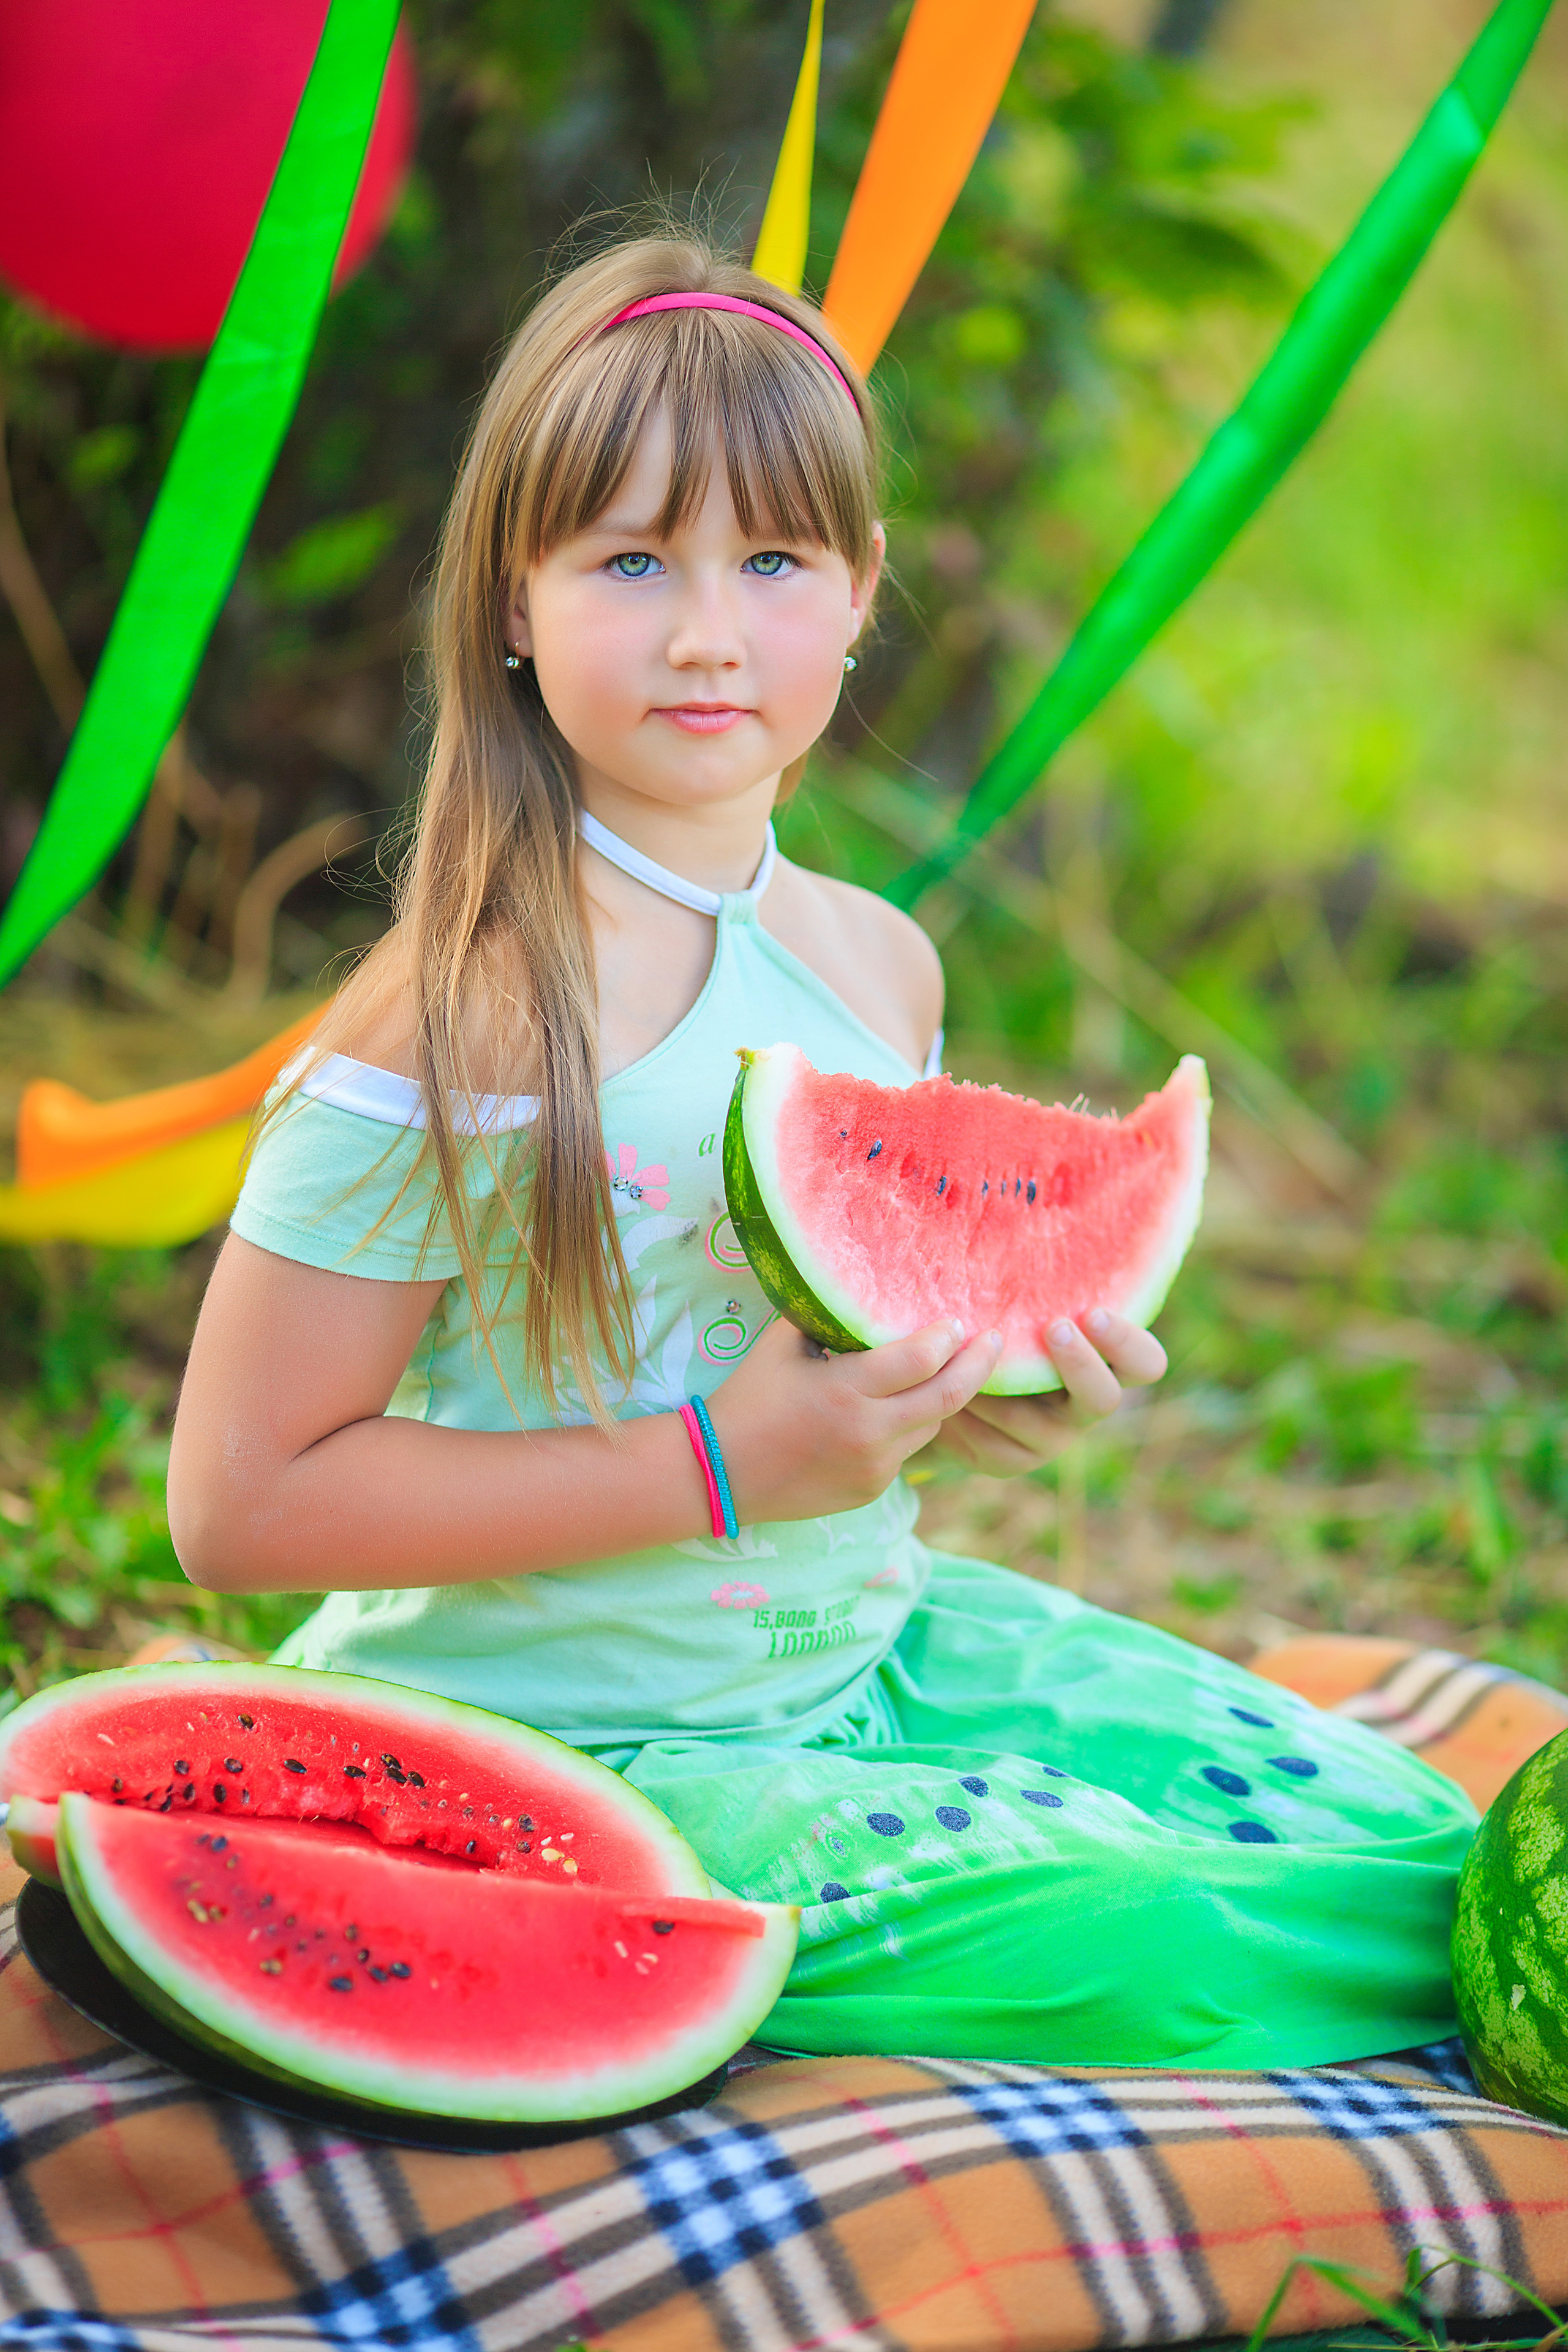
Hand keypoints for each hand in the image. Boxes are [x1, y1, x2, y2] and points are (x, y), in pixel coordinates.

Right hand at [705, 1314, 1002, 1525]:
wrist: (718, 1475)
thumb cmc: (747, 1399)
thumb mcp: (781, 1346)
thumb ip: (825, 1317)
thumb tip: (862, 1288)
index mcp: (846, 1391)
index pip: (921, 1359)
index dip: (948, 1337)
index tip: (959, 1320)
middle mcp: (869, 1433)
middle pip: (948, 1397)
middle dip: (978, 1366)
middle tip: (995, 1342)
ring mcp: (874, 1467)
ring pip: (932, 1425)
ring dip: (943, 1398)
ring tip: (950, 1371)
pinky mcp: (872, 1490)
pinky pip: (908, 1451)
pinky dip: (911, 1426)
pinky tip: (902, 1408)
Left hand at [933, 1309, 1165, 1476]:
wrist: (948, 1380)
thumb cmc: (999, 1322)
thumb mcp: (1022, 1304)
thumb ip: (1038, 1287)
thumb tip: (1037, 1231)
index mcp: (1104, 1366)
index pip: (1146, 1362)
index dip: (1126, 1342)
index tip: (1092, 1312)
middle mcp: (1084, 1407)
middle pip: (1105, 1399)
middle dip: (1079, 1363)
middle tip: (1053, 1327)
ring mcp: (1050, 1440)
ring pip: (1034, 1424)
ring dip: (999, 1386)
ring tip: (965, 1350)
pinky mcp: (1009, 1461)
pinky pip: (990, 1443)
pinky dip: (966, 1413)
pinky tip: (944, 1387)